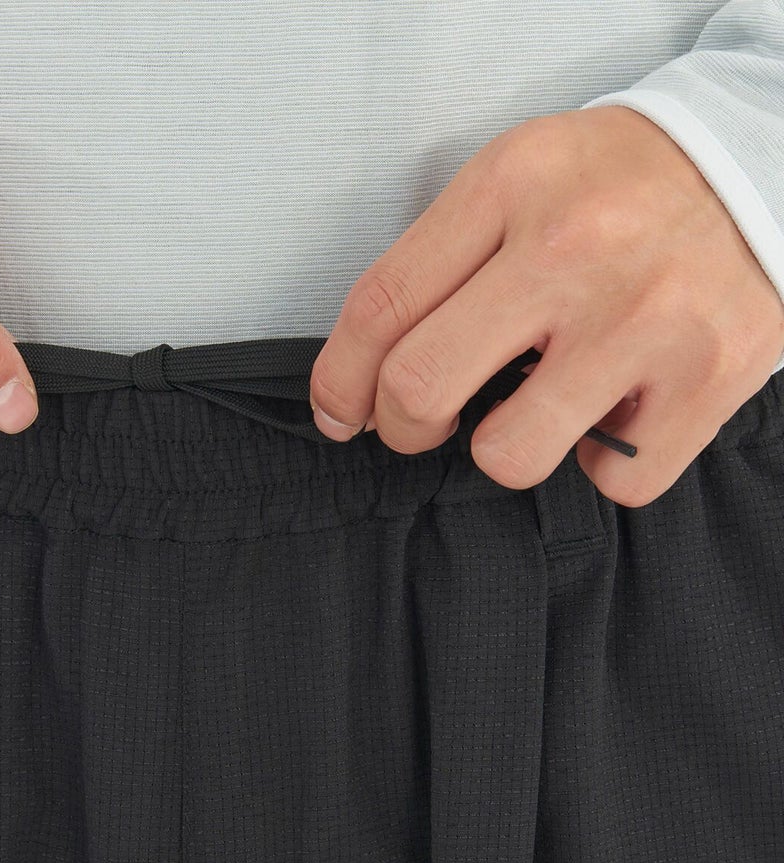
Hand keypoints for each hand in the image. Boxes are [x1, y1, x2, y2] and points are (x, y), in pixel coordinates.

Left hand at [308, 105, 783, 507]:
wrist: (763, 164)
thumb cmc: (622, 186)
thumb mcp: (520, 181)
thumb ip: (442, 263)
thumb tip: (370, 377)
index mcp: (512, 186)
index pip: (380, 306)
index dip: (339, 381)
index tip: (339, 413)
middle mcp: (575, 250)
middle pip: (421, 385)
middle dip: (403, 427)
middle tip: (421, 423)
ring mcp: (645, 317)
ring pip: (507, 454)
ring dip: (503, 448)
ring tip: (535, 407)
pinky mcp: (710, 376)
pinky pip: (614, 481)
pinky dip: (605, 463)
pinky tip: (616, 410)